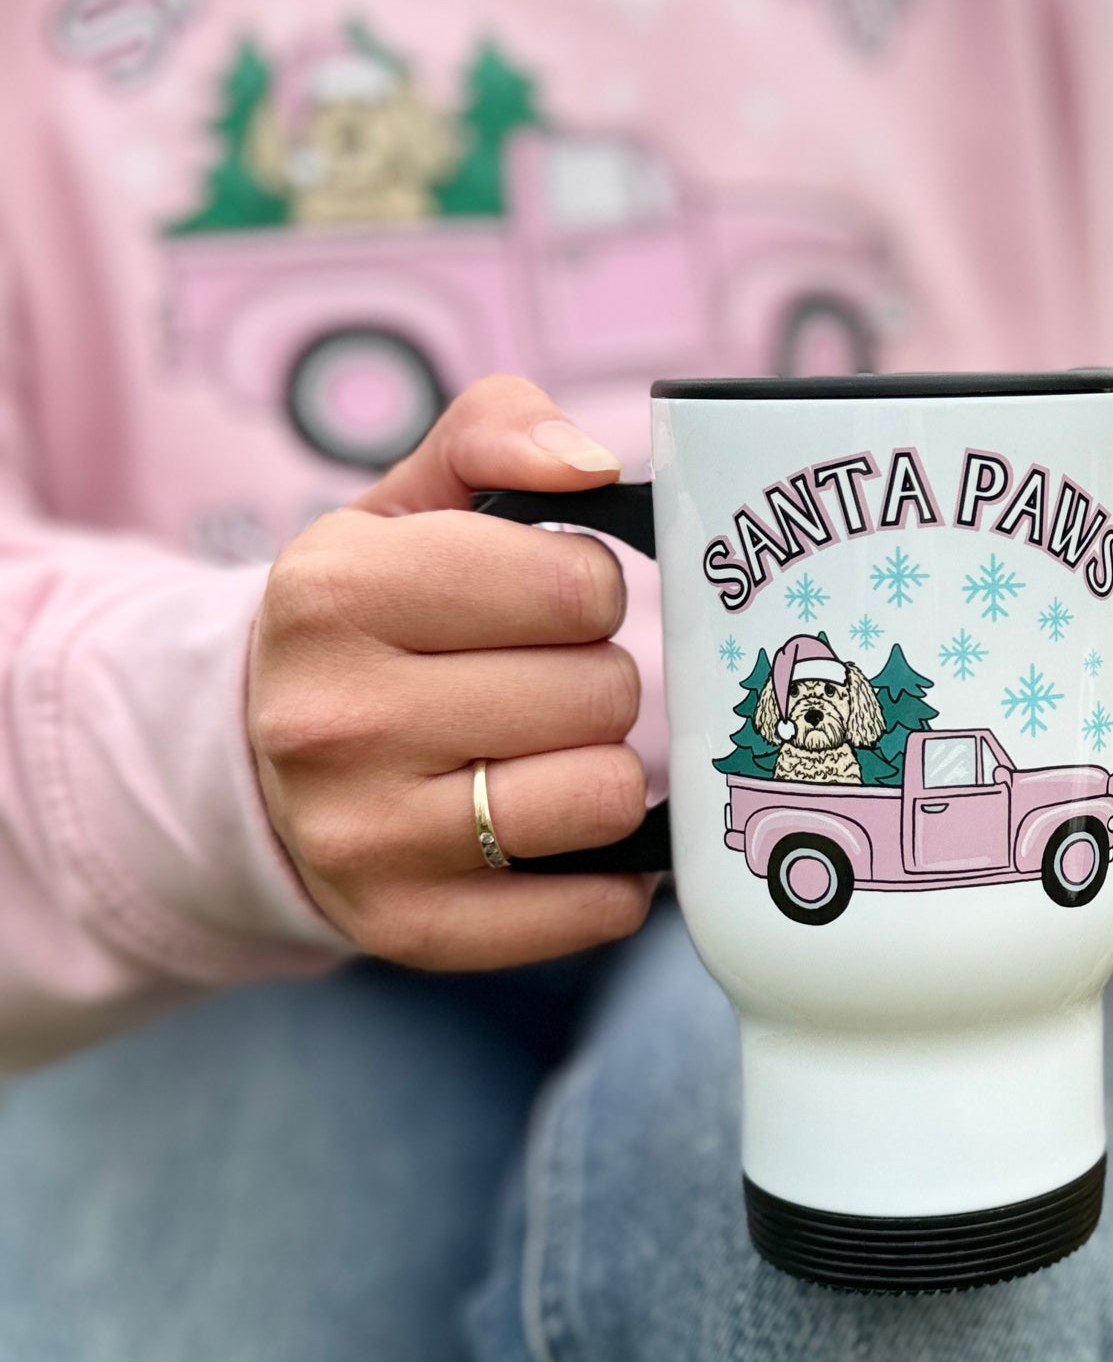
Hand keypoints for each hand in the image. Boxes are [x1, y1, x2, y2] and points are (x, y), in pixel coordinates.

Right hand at [249, 375, 654, 968]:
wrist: (253, 757)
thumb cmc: (369, 619)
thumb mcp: (407, 502)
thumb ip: (497, 433)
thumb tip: (592, 463)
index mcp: (334, 593)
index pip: (577, 586)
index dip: (587, 588)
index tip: (550, 599)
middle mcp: (335, 720)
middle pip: (601, 692)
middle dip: (596, 677)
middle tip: (540, 680)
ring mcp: (366, 837)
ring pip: (603, 796)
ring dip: (603, 769)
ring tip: (546, 751)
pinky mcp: (409, 927)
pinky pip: (592, 909)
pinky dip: (610, 877)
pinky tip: (567, 837)